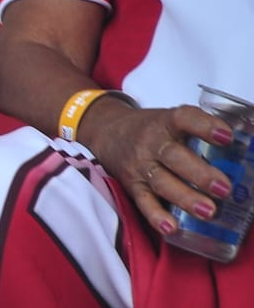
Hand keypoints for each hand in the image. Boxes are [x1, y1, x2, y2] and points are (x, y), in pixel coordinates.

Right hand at [83, 101, 237, 235]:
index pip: (184, 119)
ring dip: (185, 197)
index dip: (205, 126)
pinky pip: (143, 202)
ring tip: (209, 211)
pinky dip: (156, 216)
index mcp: (165, 122)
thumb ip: (201, 131)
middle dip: (199, 173)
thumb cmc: (152, 129)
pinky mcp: (131, 185)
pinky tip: (172, 228)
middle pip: (173, 156)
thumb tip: (246, 142)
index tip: (227, 136)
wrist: (107, 131)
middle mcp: (150, 142)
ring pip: (161, 182)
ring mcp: (140, 165)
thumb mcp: (172, 120)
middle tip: (224, 188)